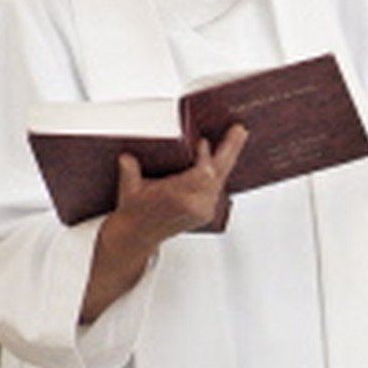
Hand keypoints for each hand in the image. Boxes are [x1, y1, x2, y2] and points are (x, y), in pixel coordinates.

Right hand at [79, 124, 248, 322]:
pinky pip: (219, 187)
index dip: (205, 158)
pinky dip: (221, 170)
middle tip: (239, 131)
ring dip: (229, 157)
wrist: (138, 236)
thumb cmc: (134, 211)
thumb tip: (128, 157)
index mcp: (175, 198)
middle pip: (218, 174)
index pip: (202, 176)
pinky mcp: (208, 212)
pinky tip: (227, 153)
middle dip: (230, 149)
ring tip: (237, 135)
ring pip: (222, 180)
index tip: (203, 142)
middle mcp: (193, 206)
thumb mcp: (129, 189)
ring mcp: (203, 210)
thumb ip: (129, 171)